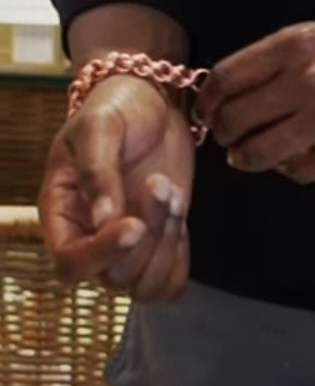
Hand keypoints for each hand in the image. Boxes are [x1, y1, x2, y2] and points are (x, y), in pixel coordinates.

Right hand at [39, 77, 194, 301]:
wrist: (151, 99)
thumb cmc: (115, 107)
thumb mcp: (100, 126)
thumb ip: (97, 170)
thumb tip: (102, 219)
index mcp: (61, 213)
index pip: (69, 263)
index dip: (101, 255)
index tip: (134, 225)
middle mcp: (89, 238)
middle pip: (114, 277)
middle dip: (148, 233)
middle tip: (160, 181)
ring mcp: (125, 245)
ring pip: (144, 285)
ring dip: (167, 244)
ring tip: (171, 192)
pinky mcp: (157, 243)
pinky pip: (169, 282)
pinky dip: (181, 255)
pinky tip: (179, 214)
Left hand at [197, 18, 314, 183]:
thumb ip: (280, 60)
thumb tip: (232, 92)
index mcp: (298, 44)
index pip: (228, 77)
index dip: (207, 98)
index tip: (206, 108)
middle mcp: (307, 81)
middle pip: (235, 118)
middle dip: (223, 130)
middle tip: (226, 134)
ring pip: (258, 152)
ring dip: (246, 156)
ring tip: (247, 153)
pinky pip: (298, 171)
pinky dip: (290, 166)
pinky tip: (296, 156)